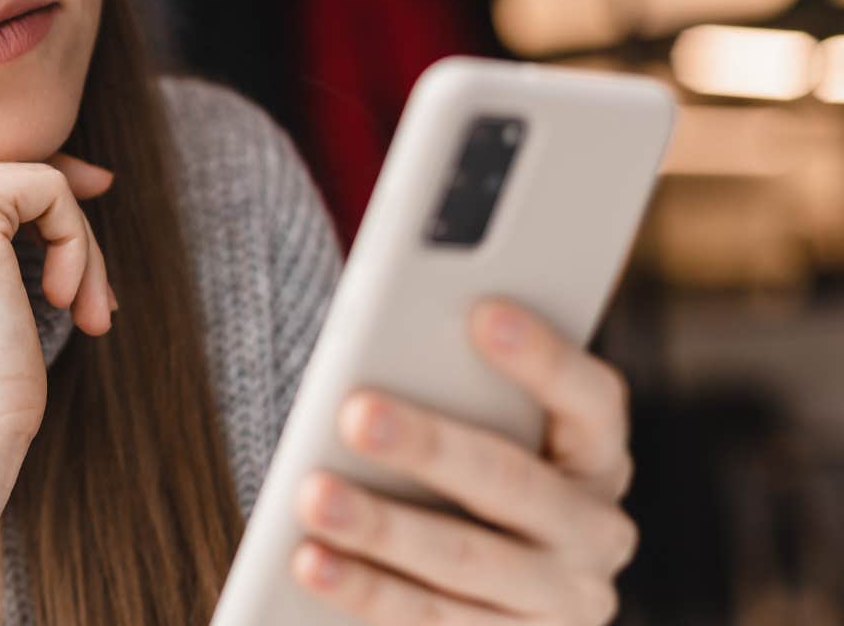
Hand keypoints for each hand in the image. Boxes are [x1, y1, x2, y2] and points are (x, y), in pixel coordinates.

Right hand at [0, 152, 116, 451]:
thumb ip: (13, 218)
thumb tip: (99, 174)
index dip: (35, 217)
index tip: (77, 268)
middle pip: (4, 177)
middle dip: (62, 241)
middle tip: (91, 309)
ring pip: (34, 182)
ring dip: (78, 249)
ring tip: (87, 311)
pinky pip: (51, 191)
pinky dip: (78, 246)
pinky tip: (67, 302)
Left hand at [289, 298, 637, 623]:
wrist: (488, 587)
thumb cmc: (462, 471)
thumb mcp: (478, 427)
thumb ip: (449, 387)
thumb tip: (379, 362)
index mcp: (596, 454)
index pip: (591, 398)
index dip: (544, 357)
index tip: (483, 310)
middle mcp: (595, 530)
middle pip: (511, 482)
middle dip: (429, 446)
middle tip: (356, 413)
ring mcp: (560, 600)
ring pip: (464, 561)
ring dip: (381, 529)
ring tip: (312, 496)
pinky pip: (432, 622)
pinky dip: (365, 591)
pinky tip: (309, 562)